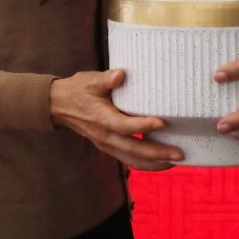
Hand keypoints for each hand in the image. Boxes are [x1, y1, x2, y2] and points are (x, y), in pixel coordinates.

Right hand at [50, 70, 182, 170]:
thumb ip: (106, 78)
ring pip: (132, 160)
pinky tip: (161, 161)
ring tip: (175, 161)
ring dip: (154, 163)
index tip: (162, 122)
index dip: (143, 126)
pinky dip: (145, 162)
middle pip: (133, 150)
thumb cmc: (78, 90)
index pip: (124, 126)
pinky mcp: (108, 147)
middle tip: (180, 154)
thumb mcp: (90, 80)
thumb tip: (120, 74)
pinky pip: (128, 159)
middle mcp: (105, 136)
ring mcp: (106, 144)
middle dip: (157, 154)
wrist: (58, 105)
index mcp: (101, 119)